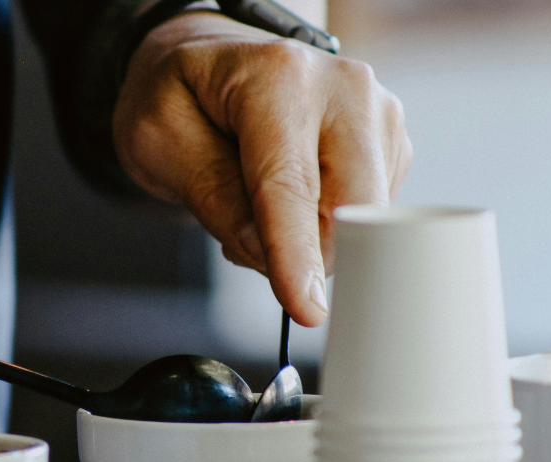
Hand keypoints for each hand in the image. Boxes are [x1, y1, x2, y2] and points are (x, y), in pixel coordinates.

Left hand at [113, 11, 411, 326]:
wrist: (211, 63)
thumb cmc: (180, 96)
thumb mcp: (160, 140)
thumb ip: (211, 194)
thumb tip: (264, 252)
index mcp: (278, 76)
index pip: (290, 185)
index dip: (296, 254)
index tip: (307, 309)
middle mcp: (342, 87)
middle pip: (349, 208)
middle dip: (301, 251)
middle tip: (239, 239)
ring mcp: (376, 112)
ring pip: (362, 219)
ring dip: (306, 238)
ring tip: (254, 200)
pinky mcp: (389, 141)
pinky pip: (367, 214)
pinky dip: (323, 225)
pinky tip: (290, 197)